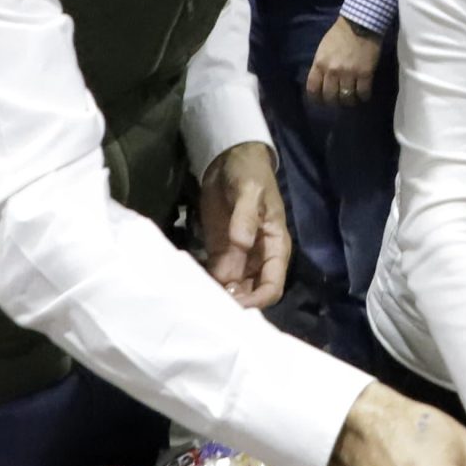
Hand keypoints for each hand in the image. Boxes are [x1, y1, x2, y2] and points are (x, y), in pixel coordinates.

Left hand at [198, 142, 288, 310]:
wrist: (229, 160)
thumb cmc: (248, 174)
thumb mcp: (249, 190)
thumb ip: (245, 218)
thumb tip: (241, 244)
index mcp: (275, 246)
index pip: (272, 285)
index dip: (257, 300)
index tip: (236, 305)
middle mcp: (259, 258)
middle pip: (252, 293)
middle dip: (235, 302)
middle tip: (210, 305)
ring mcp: (239, 257)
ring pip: (233, 288)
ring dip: (219, 295)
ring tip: (198, 298)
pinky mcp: (221, 252)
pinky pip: (216, 276)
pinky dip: (206, 282)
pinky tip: (191, 284)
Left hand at [304, 17, 383, 108]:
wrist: (360, 23)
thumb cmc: (339, 34)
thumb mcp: (323, 49)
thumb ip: (321, 65)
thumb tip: (322, 82)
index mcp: (320, 63)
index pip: (313, 89)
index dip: (316, 99)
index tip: (321, 100)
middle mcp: (332, 71)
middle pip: (330, 97)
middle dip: (334, 102)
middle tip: (339, 101)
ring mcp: (349, 73)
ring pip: (347, 97)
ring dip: (349, 101)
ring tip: (352, 100)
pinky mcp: (365, 73)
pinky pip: (363, 92)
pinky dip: (363, 97)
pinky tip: (364, 95)